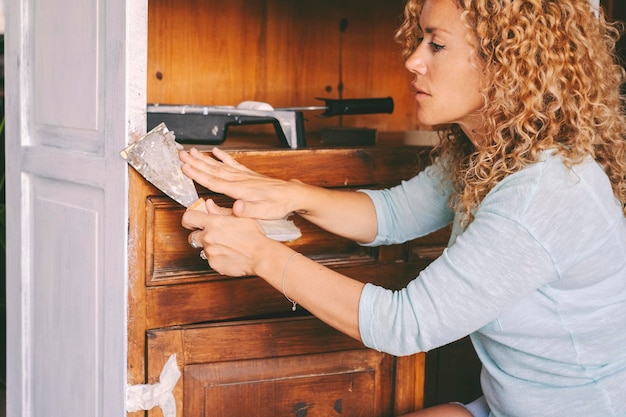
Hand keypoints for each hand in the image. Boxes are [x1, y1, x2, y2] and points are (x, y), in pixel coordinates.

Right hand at [180, 147, 297, 219]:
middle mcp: (240, 180)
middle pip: (213, 170)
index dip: (198, 175)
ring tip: (192, 151)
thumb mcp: (264, 212)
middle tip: (181, 154)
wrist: (292, 195)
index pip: (214, 181)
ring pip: (220, 165)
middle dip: (196, 163)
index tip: (184, 167)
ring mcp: (244, 176)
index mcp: (239, 190)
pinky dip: (224, 157)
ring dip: (205, 158)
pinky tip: (216, 152)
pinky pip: (233, 164)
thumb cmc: (278, 205)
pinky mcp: (249, 175)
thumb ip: (249, 210)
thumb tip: (236, 208)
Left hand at [182, 199, 276, 276]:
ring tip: (225, 245)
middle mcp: (208, 237)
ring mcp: (210, 252)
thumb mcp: (240, 216)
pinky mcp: (214, 264)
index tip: (192, 221)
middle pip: (193, 236)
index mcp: (213, 223)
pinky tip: (228, 254)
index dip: (189, 219)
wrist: (260, 256)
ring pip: (203, 248)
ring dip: (210, 247)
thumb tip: (209, 205)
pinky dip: (217, 257)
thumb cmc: (253, 236)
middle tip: (213, 235)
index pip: (188, 218)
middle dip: (200, 235)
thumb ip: (221, 210)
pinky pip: (211, 260)